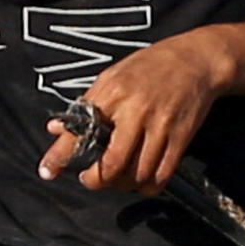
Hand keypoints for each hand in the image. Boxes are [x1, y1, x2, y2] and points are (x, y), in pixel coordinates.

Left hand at [41, 30, 238, 190]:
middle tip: (92, 179)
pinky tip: (142, 181)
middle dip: (98, 180)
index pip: (80, 130)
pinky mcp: (181, 137)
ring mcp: (160, 126)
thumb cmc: (150, 66)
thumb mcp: (113, 75)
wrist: (196, 60)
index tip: (48, 171)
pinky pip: (162, 175)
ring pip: (138, 174)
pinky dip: (148, 186)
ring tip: (118, 179)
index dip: (61, 155)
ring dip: (124, 185)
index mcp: (113, 93)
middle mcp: (136, 111)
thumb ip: (87, 104)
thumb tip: (56, 128)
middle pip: (112, 163)